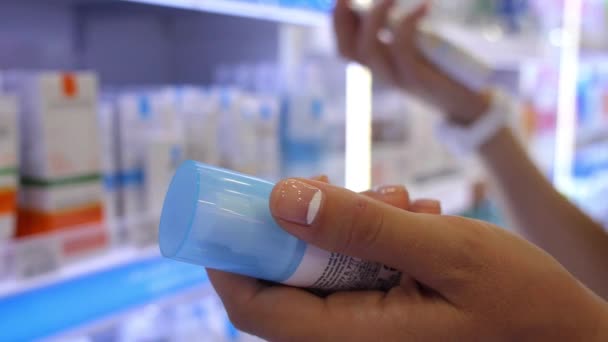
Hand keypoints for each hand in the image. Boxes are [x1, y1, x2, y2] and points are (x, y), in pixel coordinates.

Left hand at [208, 179, 607, 340]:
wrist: (568, 333)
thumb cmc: (523, 303)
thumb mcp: (446, 251)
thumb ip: (363, 227)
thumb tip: (281, 199)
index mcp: (356, 339)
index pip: (259, 312)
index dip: (230, 260)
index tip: (227, 209)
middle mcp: (353, 340)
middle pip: (284, 282)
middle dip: (301, 224)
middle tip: (333, 185)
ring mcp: (371, 328)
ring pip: (323, 268)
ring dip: (346, 222)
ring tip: (402, 201)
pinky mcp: (387, 312)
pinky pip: (355, 269)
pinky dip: (371, 234)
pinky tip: (413, 216)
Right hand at [334, 0, 488, 123]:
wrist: (469, 104)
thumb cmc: (447, 68)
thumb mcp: (420, 46)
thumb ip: (402, 30)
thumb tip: (388, 2)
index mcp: (380, 64)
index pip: (345, 47)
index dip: (337, 22)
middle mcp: (383, 73)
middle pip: (348, 50)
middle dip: (342, 19)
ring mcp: (397, 78)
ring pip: (369, 49)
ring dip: (375, 17)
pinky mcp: (417, 79)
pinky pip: (402, 50)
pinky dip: (408, 24)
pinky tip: (424, 6)